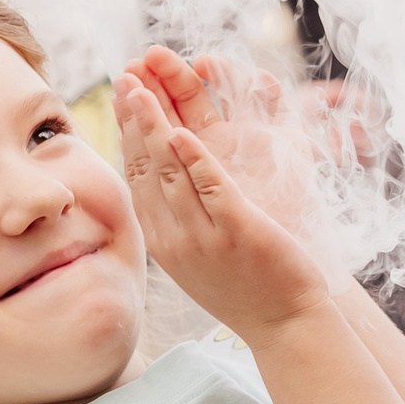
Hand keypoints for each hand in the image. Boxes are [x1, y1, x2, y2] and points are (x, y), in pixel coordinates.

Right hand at [116, 80, 330, 338]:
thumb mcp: (196, 256)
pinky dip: (196, 160)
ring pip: (170, 172)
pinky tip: (183, 133)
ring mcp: (203, 234)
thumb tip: (162, 182)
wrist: (284, 325)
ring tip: (141, 89)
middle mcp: (175, 237)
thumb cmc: (245, 288)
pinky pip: (211, 189)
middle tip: (122, 78)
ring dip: (155, 126)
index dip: (125, 133)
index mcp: (163, 239)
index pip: (135, 177)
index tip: (120, 98)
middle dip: (133, 119)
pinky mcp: (237, 230)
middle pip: (146, 167)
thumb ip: (177, 219)